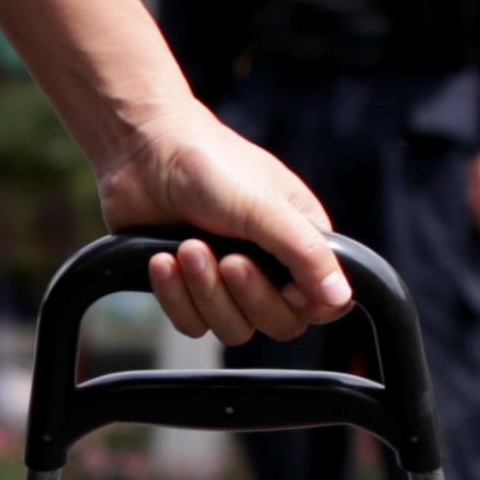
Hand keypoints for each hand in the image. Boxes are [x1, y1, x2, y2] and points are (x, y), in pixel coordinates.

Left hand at [91, 106, 351, 343]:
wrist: (140, 151)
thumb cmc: (211, 166)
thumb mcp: (266, 206)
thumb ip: (306, 253)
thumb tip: (339, 297)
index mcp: (301, 244)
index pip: (324, 303)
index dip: (306, 305)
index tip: (285, 287)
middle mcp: (268, 267)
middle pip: (279, 324)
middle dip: (249, 295)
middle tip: (228, 259)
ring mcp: (224, 280)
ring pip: (233, 328)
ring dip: (207, 292)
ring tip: (187, 248)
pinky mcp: (184, 287)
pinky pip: (190, 322)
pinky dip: (175, 296)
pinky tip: (161, 261)